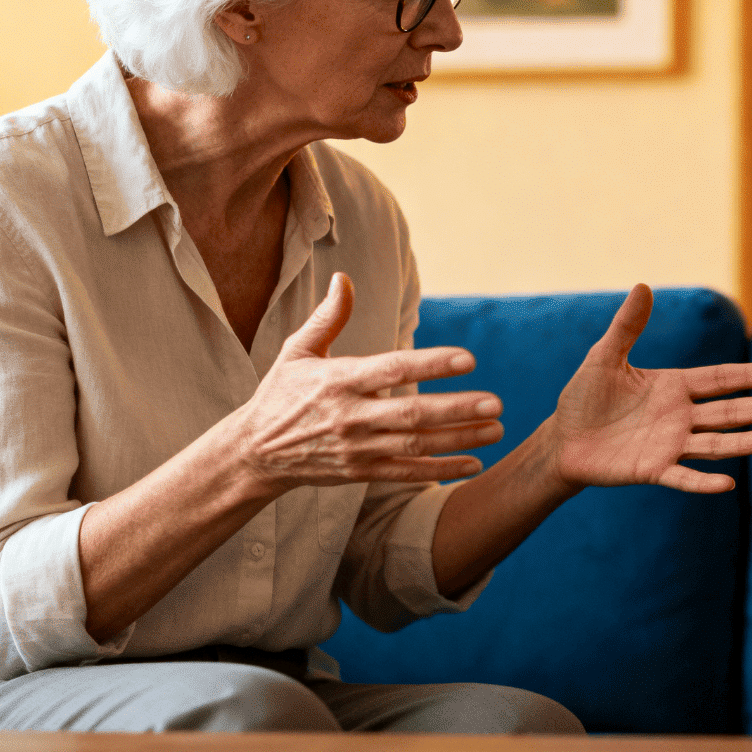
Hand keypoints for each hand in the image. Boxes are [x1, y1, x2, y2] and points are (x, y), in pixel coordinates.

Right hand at [221, 272, 502, 495]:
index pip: (393, 369)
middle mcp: (350, 415)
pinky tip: (474, 464)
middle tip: (496, 403)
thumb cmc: (282, 393)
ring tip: (497, 430)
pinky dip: (441, 470)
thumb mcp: (298, 351)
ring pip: (416, 444)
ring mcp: (357, 447)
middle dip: (457, 409)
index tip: (469, 359)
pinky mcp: (360, 472)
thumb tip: (342, 278)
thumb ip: (327, 317)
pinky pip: (407, 472)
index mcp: (339, 380)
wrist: (254, 451)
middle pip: (412, 413)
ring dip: (459, 439)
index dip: (431, 364)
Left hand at [541, 284, 751, 493]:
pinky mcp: (654, 470)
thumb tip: (643, 286)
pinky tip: (727, 484)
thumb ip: (627, 327)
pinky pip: (683, 477)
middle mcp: (680, 417)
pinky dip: (704, 482)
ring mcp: (670, 445)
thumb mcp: (604, 357)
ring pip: (715, 444)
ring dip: (744, 443)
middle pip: (727, 412)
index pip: (719, 380)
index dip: (747, 377)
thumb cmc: (585, 397)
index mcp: (673, 387)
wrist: (564, 440)